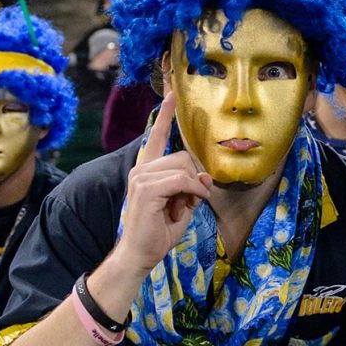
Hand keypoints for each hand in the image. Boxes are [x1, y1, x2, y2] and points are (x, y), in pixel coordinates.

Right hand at [113, 92, 211, 276]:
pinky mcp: (145, 189)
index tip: (172, 92)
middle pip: (182, 156)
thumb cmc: (159, 231)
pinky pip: (181, 180)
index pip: (157, 135)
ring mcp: (141, 177)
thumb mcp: (182, 205)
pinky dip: (192, 192)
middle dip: (194, 178)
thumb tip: (205, 177)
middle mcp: (141, 168)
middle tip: (190, 200)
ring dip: (193, 188)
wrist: (140, 254)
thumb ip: (192, 187)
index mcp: (148, 169)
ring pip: (183, 167)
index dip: (165, 114)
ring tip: (184, 207)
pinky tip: (190, 204)